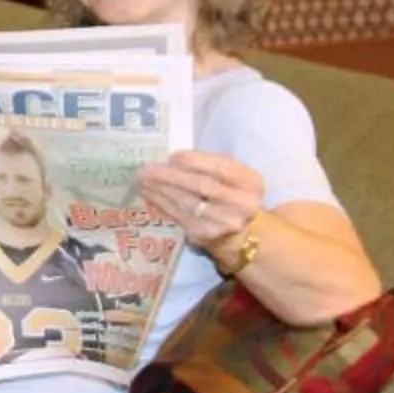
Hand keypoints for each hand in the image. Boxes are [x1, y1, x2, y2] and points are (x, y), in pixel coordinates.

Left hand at [138, 150, 259, 252]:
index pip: (222, 168)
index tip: (171, 156)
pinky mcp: (206, 235)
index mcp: (251, 182)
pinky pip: (179, 216)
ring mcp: (224, 222)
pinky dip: (161, 203)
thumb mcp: (232, 176)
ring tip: (142, 180)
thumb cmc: (229, 193)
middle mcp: (243, 204)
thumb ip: (210, 164)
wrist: (239, 232)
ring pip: (187, 203)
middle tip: (146, 169)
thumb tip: (171, 159)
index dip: (196, 161)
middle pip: (202, 186)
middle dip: (171, 176)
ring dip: (160, 190)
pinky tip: (148, 194)